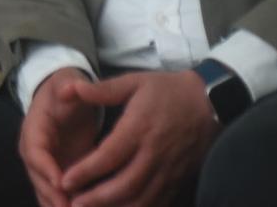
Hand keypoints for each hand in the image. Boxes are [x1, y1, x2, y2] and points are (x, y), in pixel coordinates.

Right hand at [18, 67, 100, 206]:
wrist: (63, 95)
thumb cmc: (66, 88)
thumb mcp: (67, 81)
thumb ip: (68, 85)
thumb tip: (69, 88)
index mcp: (34, 130)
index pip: (35, 152)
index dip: (46, 169)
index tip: (61, 184)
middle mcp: (34, 151)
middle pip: (38, 178)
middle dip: (52, 196)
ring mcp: (44, 165)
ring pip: (46, 192)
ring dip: (56, 205)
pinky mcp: (57, 174)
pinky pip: (58, 196)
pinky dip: (67, 206)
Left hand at [58, 70, 216, 206]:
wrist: (211, 102)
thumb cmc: (167, 91)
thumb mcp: (133, 82)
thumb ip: (101, 90)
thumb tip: (67, 89)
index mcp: (139, 128)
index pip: (109, 156)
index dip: (86, 172)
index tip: (65, 181)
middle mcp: (154, 153)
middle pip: (124, 185)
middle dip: (97, 199)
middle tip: (73, 204)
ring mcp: (168, 170)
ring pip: (141, 199)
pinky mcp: (178, 179)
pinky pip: (158, 202)